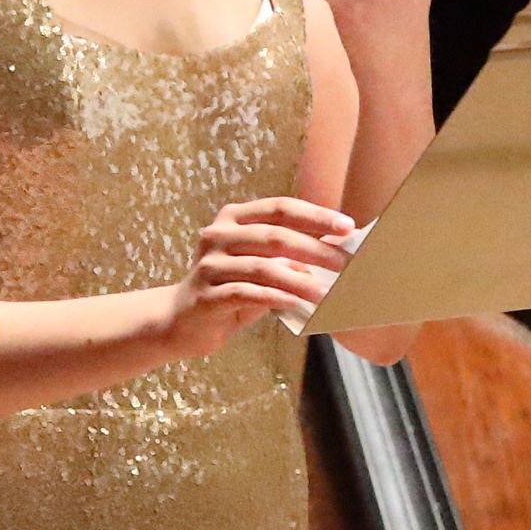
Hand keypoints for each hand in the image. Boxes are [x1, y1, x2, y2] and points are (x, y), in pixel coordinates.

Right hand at [165, 193, 360, 358]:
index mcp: (234, 218)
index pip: (280, 208)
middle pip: (275, 236)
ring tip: (326, 293)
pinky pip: (246, 293)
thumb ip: (289, 256)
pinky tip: (296, 304)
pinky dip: (274, 298)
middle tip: (347, 265)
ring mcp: (209, 265)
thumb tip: (336, 251)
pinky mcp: (206, 295)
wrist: (183, 321)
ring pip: (263, 267)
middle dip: (316, 250)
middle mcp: (218, 235)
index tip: (348, 227)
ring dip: (300, 281)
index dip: (315, 216)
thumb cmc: (232, 289)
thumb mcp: (261, 267)